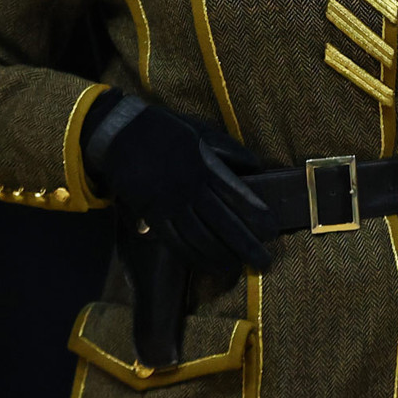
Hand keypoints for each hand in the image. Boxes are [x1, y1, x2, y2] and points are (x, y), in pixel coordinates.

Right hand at [85, 97, 276, 274]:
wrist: (124, 133)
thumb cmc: (168, 130)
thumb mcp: (202, 131)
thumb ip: (229, 150)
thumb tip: (256, 166)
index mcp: (205, 166)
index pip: (237, 195)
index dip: (256, 214)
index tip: (273, 229)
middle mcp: (190, 189)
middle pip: (223, 223)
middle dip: (246, 245)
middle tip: (265, 261)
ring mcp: (170, 205)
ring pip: (200, 238)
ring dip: (222, 256)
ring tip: (240, 267)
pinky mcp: (153, 215)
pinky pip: (176, 243)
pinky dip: (194, 258)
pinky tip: (208, 266)